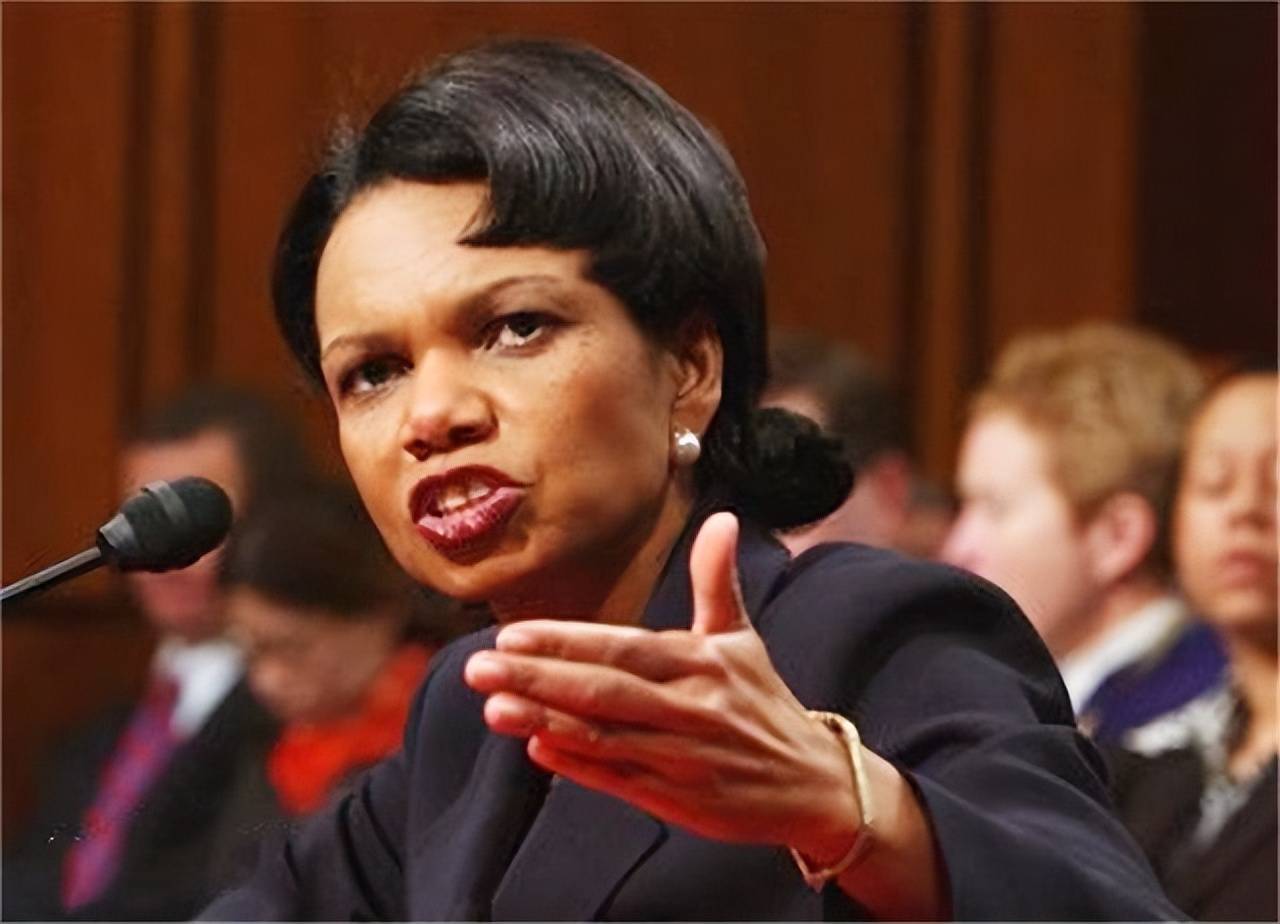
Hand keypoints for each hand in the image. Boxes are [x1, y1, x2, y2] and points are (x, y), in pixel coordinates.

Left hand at [463, 512, 861, 860]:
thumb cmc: (764, 703)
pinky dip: (577, 765)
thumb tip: (722, 518)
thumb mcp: (743, 638)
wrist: (815, 784)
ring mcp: (682, 759)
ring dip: (546, 721)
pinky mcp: (675, 800)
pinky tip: (534, 747)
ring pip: (605, 738)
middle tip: (478, 666)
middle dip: (540, 679)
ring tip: (493, 706)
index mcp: (704, 664)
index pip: (626, 649)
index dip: (569, 642)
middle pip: (606, 693)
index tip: (513, 632)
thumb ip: (717, 581)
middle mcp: (691, 711)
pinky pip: (618, 780)